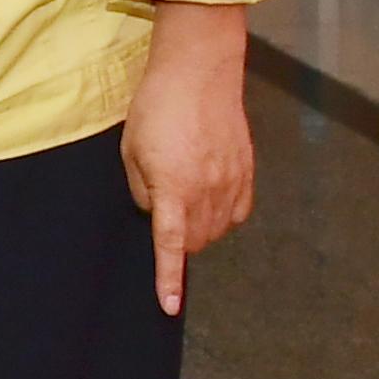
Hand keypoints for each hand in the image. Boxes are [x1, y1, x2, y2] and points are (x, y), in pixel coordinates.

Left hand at [122, 1, 254, 314]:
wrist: (199, 72)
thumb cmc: (157, 107)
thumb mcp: (131, 149)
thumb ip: (140, 189)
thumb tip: (153, 212)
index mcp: (174, 188)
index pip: (171, 246)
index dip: (169, 279)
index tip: (170, 306)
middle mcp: (208, 191)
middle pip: (196, 241)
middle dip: (178, 240)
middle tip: (160, 207)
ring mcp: (233, 181)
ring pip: (218, 229)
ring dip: (200, 228)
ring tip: (181, 195)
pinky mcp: (247, 171)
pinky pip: (238, 211)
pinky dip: (223, 215)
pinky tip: (210, 198)